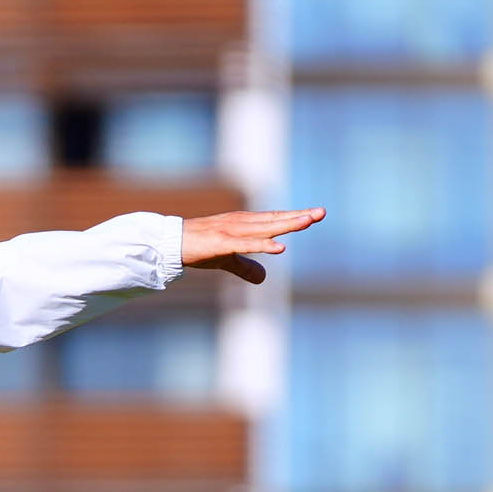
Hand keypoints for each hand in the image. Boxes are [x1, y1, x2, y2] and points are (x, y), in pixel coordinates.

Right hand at [181, 208, 324, 284]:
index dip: (295, 217)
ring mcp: (232, 231)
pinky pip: (246, 245)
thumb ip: (246, 267)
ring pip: (264, 228)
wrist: (172, 243)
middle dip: (298, 216)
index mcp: (245, 225)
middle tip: (321, 213)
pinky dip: (263, 245)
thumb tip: (263, 278)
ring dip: (286, 225)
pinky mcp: (222, 244)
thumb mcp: (227, 260)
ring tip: (307, 222)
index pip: (274, 219)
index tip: (316, 214)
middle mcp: (242, 223)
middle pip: (275, 220)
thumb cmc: (199, 248)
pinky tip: (279, 247)